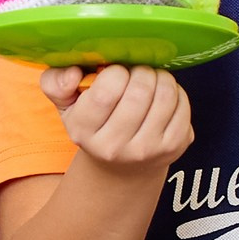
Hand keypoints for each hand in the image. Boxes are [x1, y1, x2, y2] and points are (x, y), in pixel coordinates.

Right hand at [43, 64, 192, 173]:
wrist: (120, 168)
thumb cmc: (94, 125)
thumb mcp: (66, 105)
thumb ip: (55, 82)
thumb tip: (73, 75)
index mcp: (83, 131)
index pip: (106, 91)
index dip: (116, 71)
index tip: (115, 73)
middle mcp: (114, 147)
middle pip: (140, 91)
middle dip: (141, 71)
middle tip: (136, 73)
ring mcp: (147, 150)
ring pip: (165, 95)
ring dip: (161, 77)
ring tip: (151, 80)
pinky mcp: (174, 148)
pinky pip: (182, 105)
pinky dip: (176, 92)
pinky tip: (163, 96)